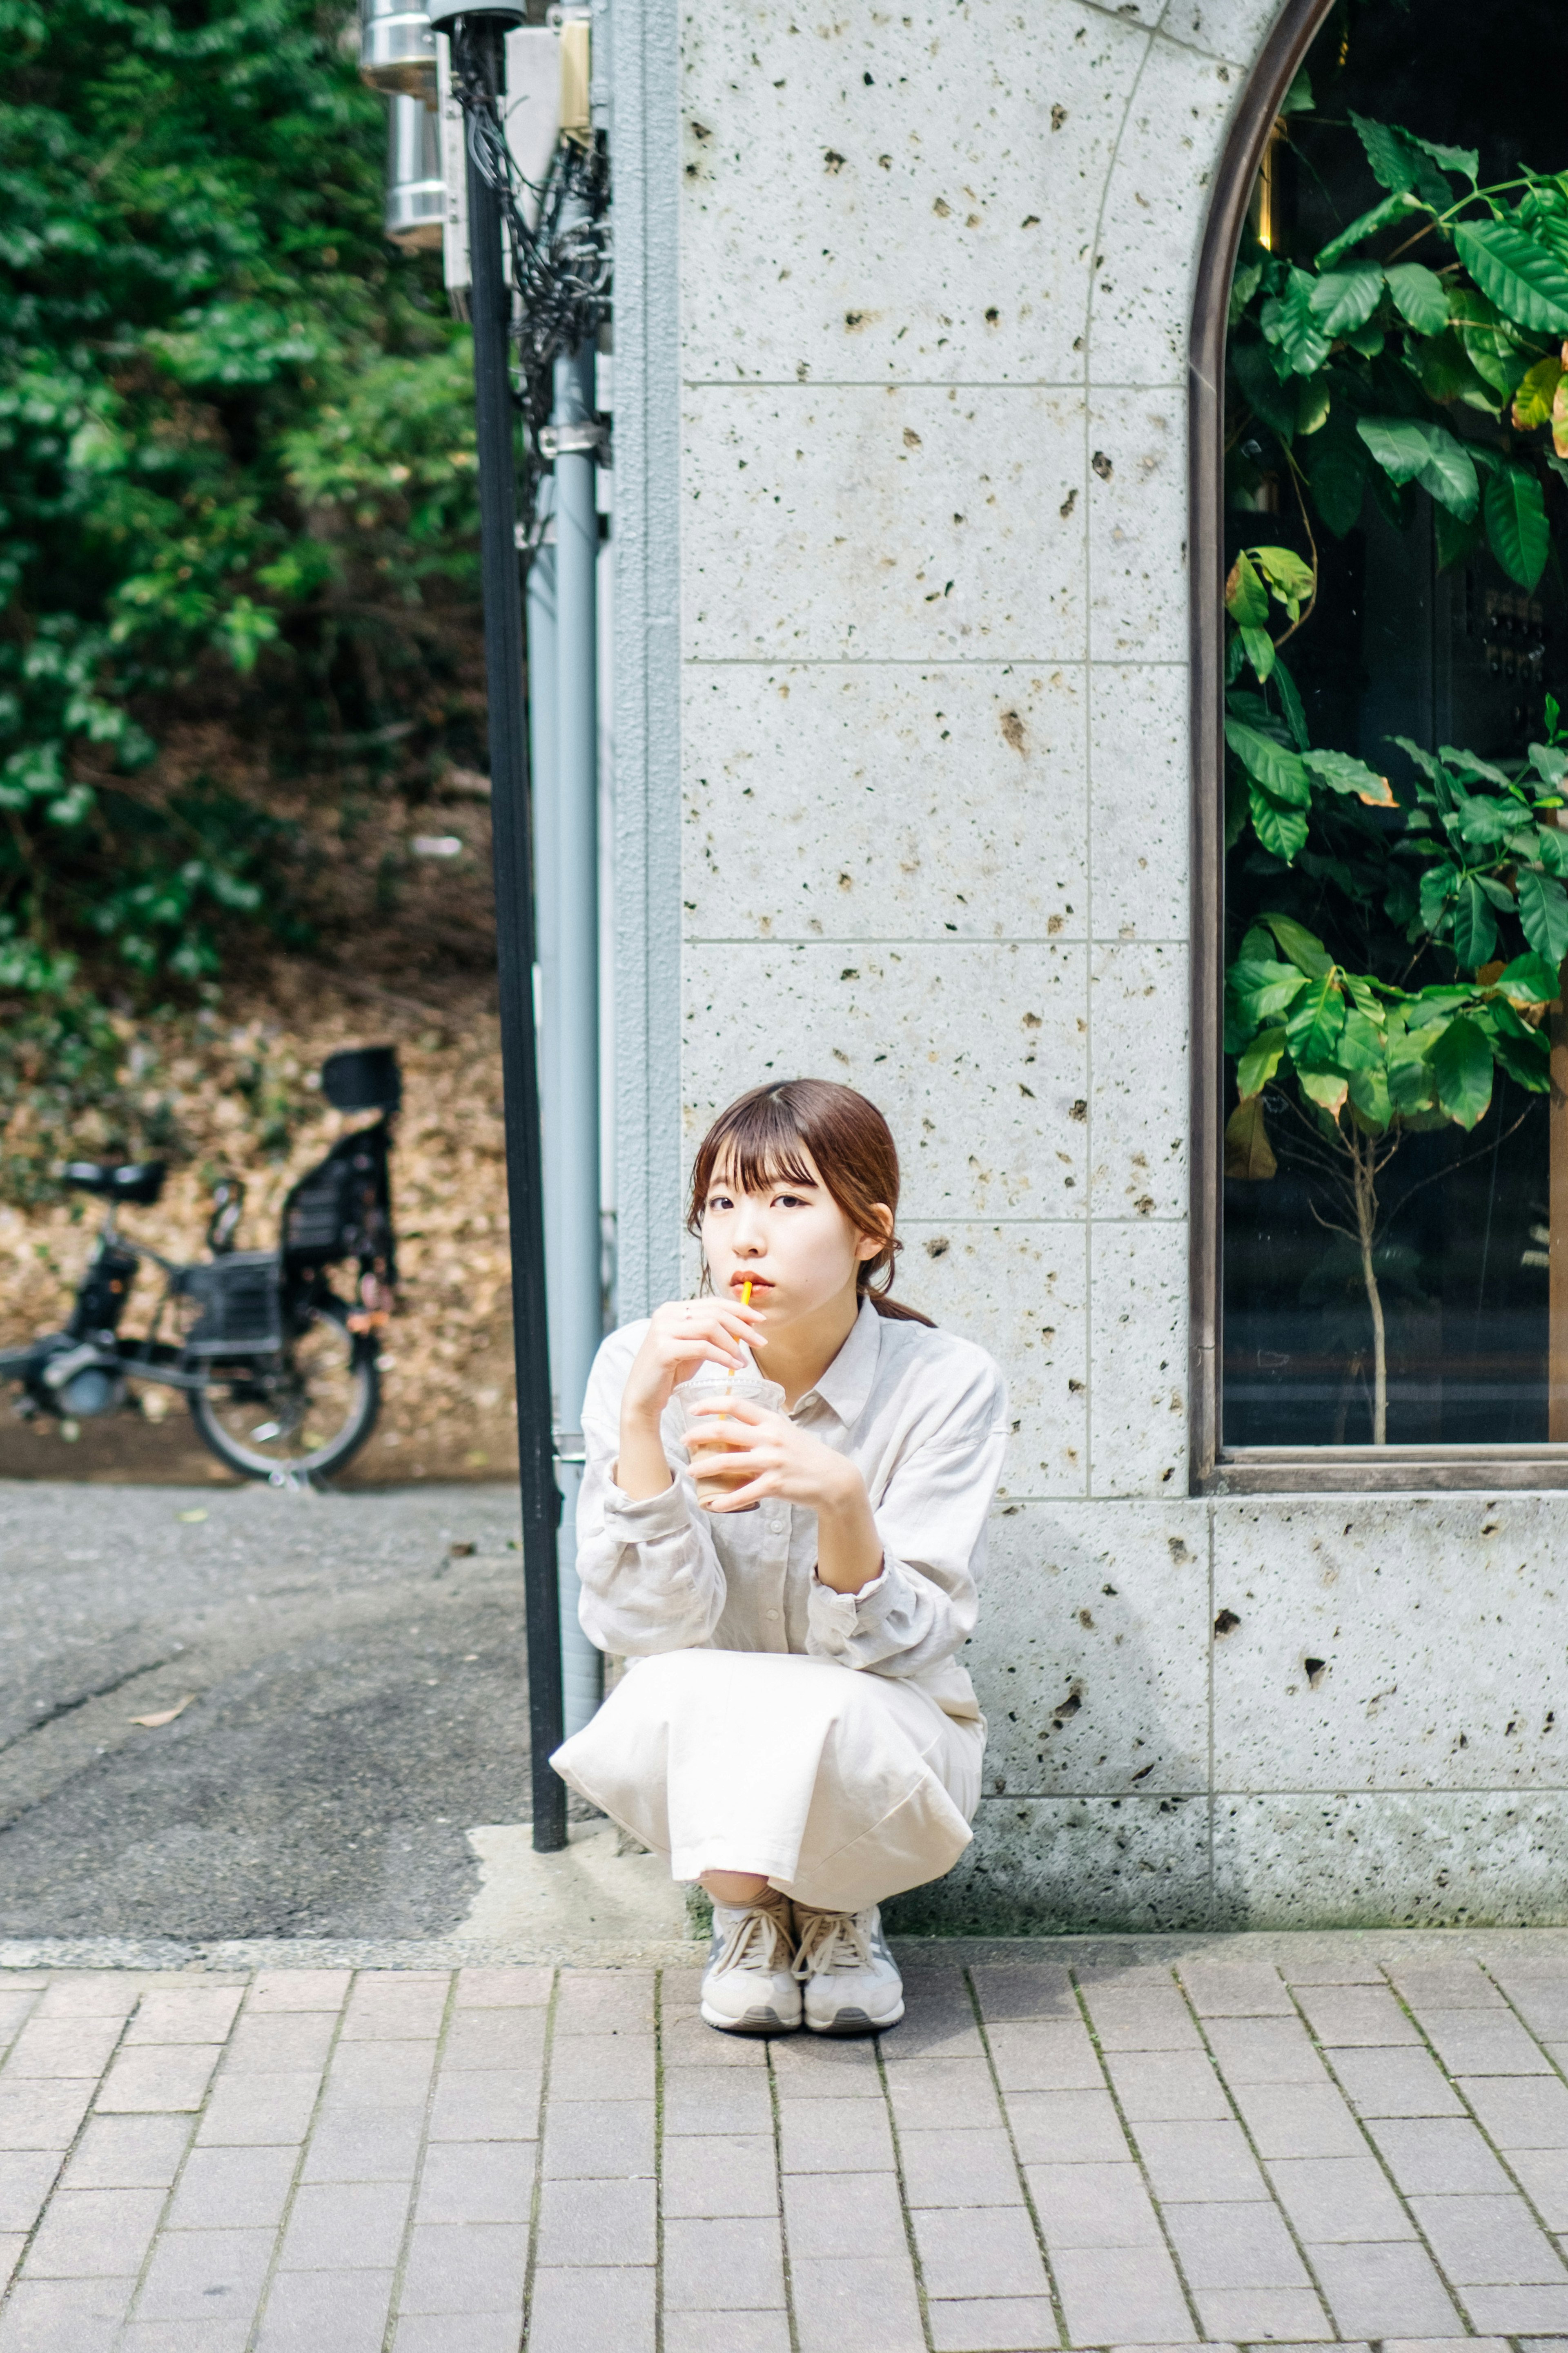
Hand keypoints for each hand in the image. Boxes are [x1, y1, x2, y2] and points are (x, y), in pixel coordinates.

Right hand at [622, 1295, 766, 1424]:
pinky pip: (703, 1348)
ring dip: (734, 1344)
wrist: (644, 1397)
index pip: (713, 1302)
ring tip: (744, 1361)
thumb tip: (745, 1324)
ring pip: (710, 1327)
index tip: (760, 1320)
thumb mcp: (695, 1347)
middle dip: (743, 1326)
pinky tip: (734, 1366)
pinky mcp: (663, 1349)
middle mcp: (666, 1314)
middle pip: (715, 1312)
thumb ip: (713, 1333)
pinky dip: (723, 1356)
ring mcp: (663, 1330)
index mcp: (673, 1309)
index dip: (739, 1309)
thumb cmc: (671, 1372)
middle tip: (760, 1342)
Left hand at [684, 1392, 855, 1514]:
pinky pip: (743, 1494)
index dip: (710, 1403)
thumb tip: (733, 1425)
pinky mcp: (775, 1485)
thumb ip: (761, 1427)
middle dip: (698, 1435)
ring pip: (727, 1462)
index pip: (736, 1404)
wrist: (833, 1478)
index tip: (693, 1408)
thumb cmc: (806, 1454)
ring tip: (691, 1472)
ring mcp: (772, 1461)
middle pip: (724, 1431)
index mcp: (771, 1421)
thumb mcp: (786, 1431)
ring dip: (704, 1467)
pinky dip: (725, 1501)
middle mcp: (770, 1438)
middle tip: (683, 1441)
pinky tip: (712, 1504)